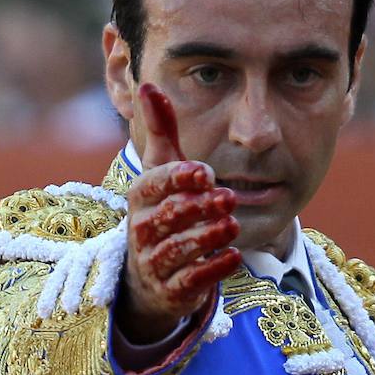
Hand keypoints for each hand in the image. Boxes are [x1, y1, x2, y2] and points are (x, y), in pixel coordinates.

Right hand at [118, 84, 241, 342]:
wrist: (150, 277)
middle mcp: (142, 230)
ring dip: (207, 236)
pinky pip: (191, 280)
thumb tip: (150, 84)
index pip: (154, 184)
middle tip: (228, 197)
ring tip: (231, 224)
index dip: (178, 177)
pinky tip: (234, 256)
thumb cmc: (161, 213)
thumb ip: (161, 132)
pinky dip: (213, 269)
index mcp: (140, 198)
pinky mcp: (172, 289)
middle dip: (198, 206)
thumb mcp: (161, 172)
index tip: (206, 171)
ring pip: (179, 248)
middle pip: (168, 216)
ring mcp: (155, 262)